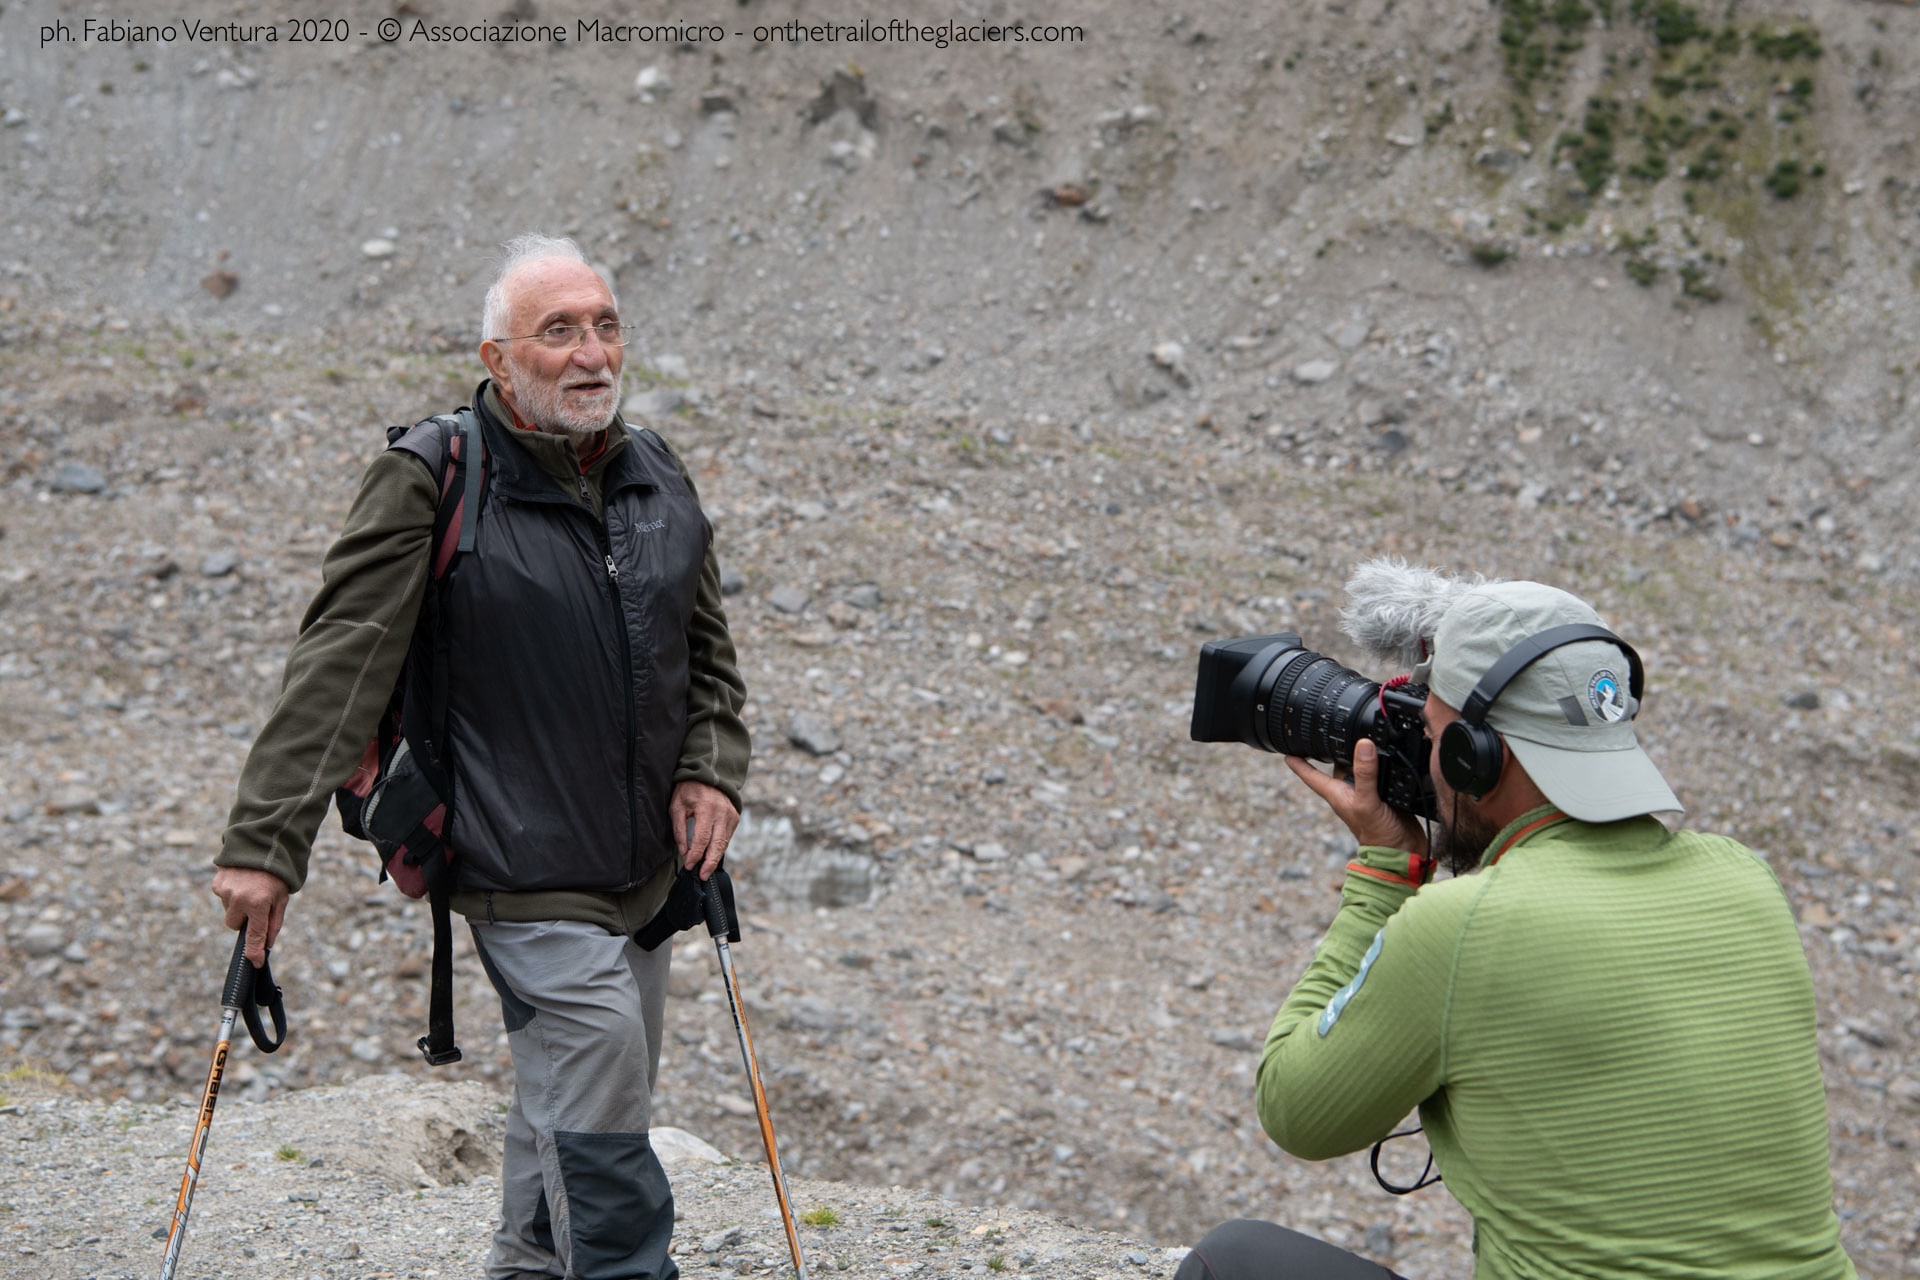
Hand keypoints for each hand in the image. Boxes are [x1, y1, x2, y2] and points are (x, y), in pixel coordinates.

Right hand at [211, 865, 289, 965]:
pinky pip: (222, 897)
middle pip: (234, 925)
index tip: (255, 963)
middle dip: (243, 921)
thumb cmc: (275, 874)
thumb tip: (266, 944)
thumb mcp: (282, 898)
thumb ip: (274, 922)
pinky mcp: (217, 883)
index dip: (254, 952)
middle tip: (255, 906)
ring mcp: (226, 891)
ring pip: (228, 911)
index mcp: (259, 903)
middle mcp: (240, 899)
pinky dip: (230, 894)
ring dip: (237, 906)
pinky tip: (240, 882)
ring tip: (249, 888)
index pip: (255, 935)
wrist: (261, 844)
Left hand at [670, 779, 738, 880]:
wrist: (709, 774)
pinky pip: (727, 837)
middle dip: (710, 863)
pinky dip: (720, 847)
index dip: (695, 855)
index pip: (702, 838)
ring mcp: (731, 815)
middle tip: (702, 876)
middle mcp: (722, 813)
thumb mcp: (677, 806)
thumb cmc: (689, 789)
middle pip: (718, 844)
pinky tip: (711, 855)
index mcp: (706, 808)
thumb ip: (679, 829)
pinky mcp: (735, 817)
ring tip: (706, 870)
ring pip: (724, 843)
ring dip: (715, 857)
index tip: (689, 866)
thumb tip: (683, 851)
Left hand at [1285, 739, 1428, 856]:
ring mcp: (1366, 793)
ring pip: (1358, 768)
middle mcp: (1349, 792)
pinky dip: (1380, 763)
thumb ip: (1364, 775)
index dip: (1299, 762)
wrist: (1403, 852)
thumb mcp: (1367, 803)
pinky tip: (1385, 754)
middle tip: (1328, 731)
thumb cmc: (1378, 836)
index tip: (1287, 749)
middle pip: (1336, 766)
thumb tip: (1362, 745)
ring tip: (1357, 736)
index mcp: (1337, 793)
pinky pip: (1378, 774)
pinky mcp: (1384, 794)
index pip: (1312, 775)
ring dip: (1358, 755)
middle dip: (1332, 750)